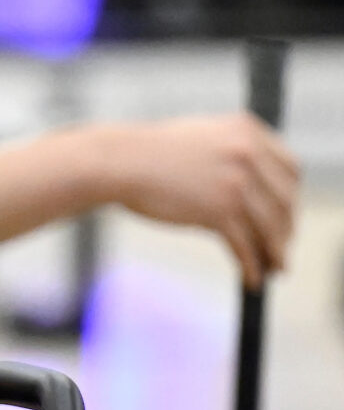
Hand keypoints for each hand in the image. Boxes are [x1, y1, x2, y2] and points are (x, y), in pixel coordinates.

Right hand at [101, 113, 298, 284]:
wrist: (118, 162)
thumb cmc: (148, 153)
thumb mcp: (201, 138)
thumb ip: (231, 151)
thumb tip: (252, 184)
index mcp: (248, 131)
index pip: (291, 169)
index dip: (291, 197)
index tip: (286, 215)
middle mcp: (249, 153)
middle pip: (286, 200)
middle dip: (286, 229)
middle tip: (281, 248)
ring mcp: (236, 182)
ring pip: (271, 226)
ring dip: (275, 252)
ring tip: (275, 269)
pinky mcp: (219, 210)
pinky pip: (246, 245)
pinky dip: (252, 265)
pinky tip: (252, 279)